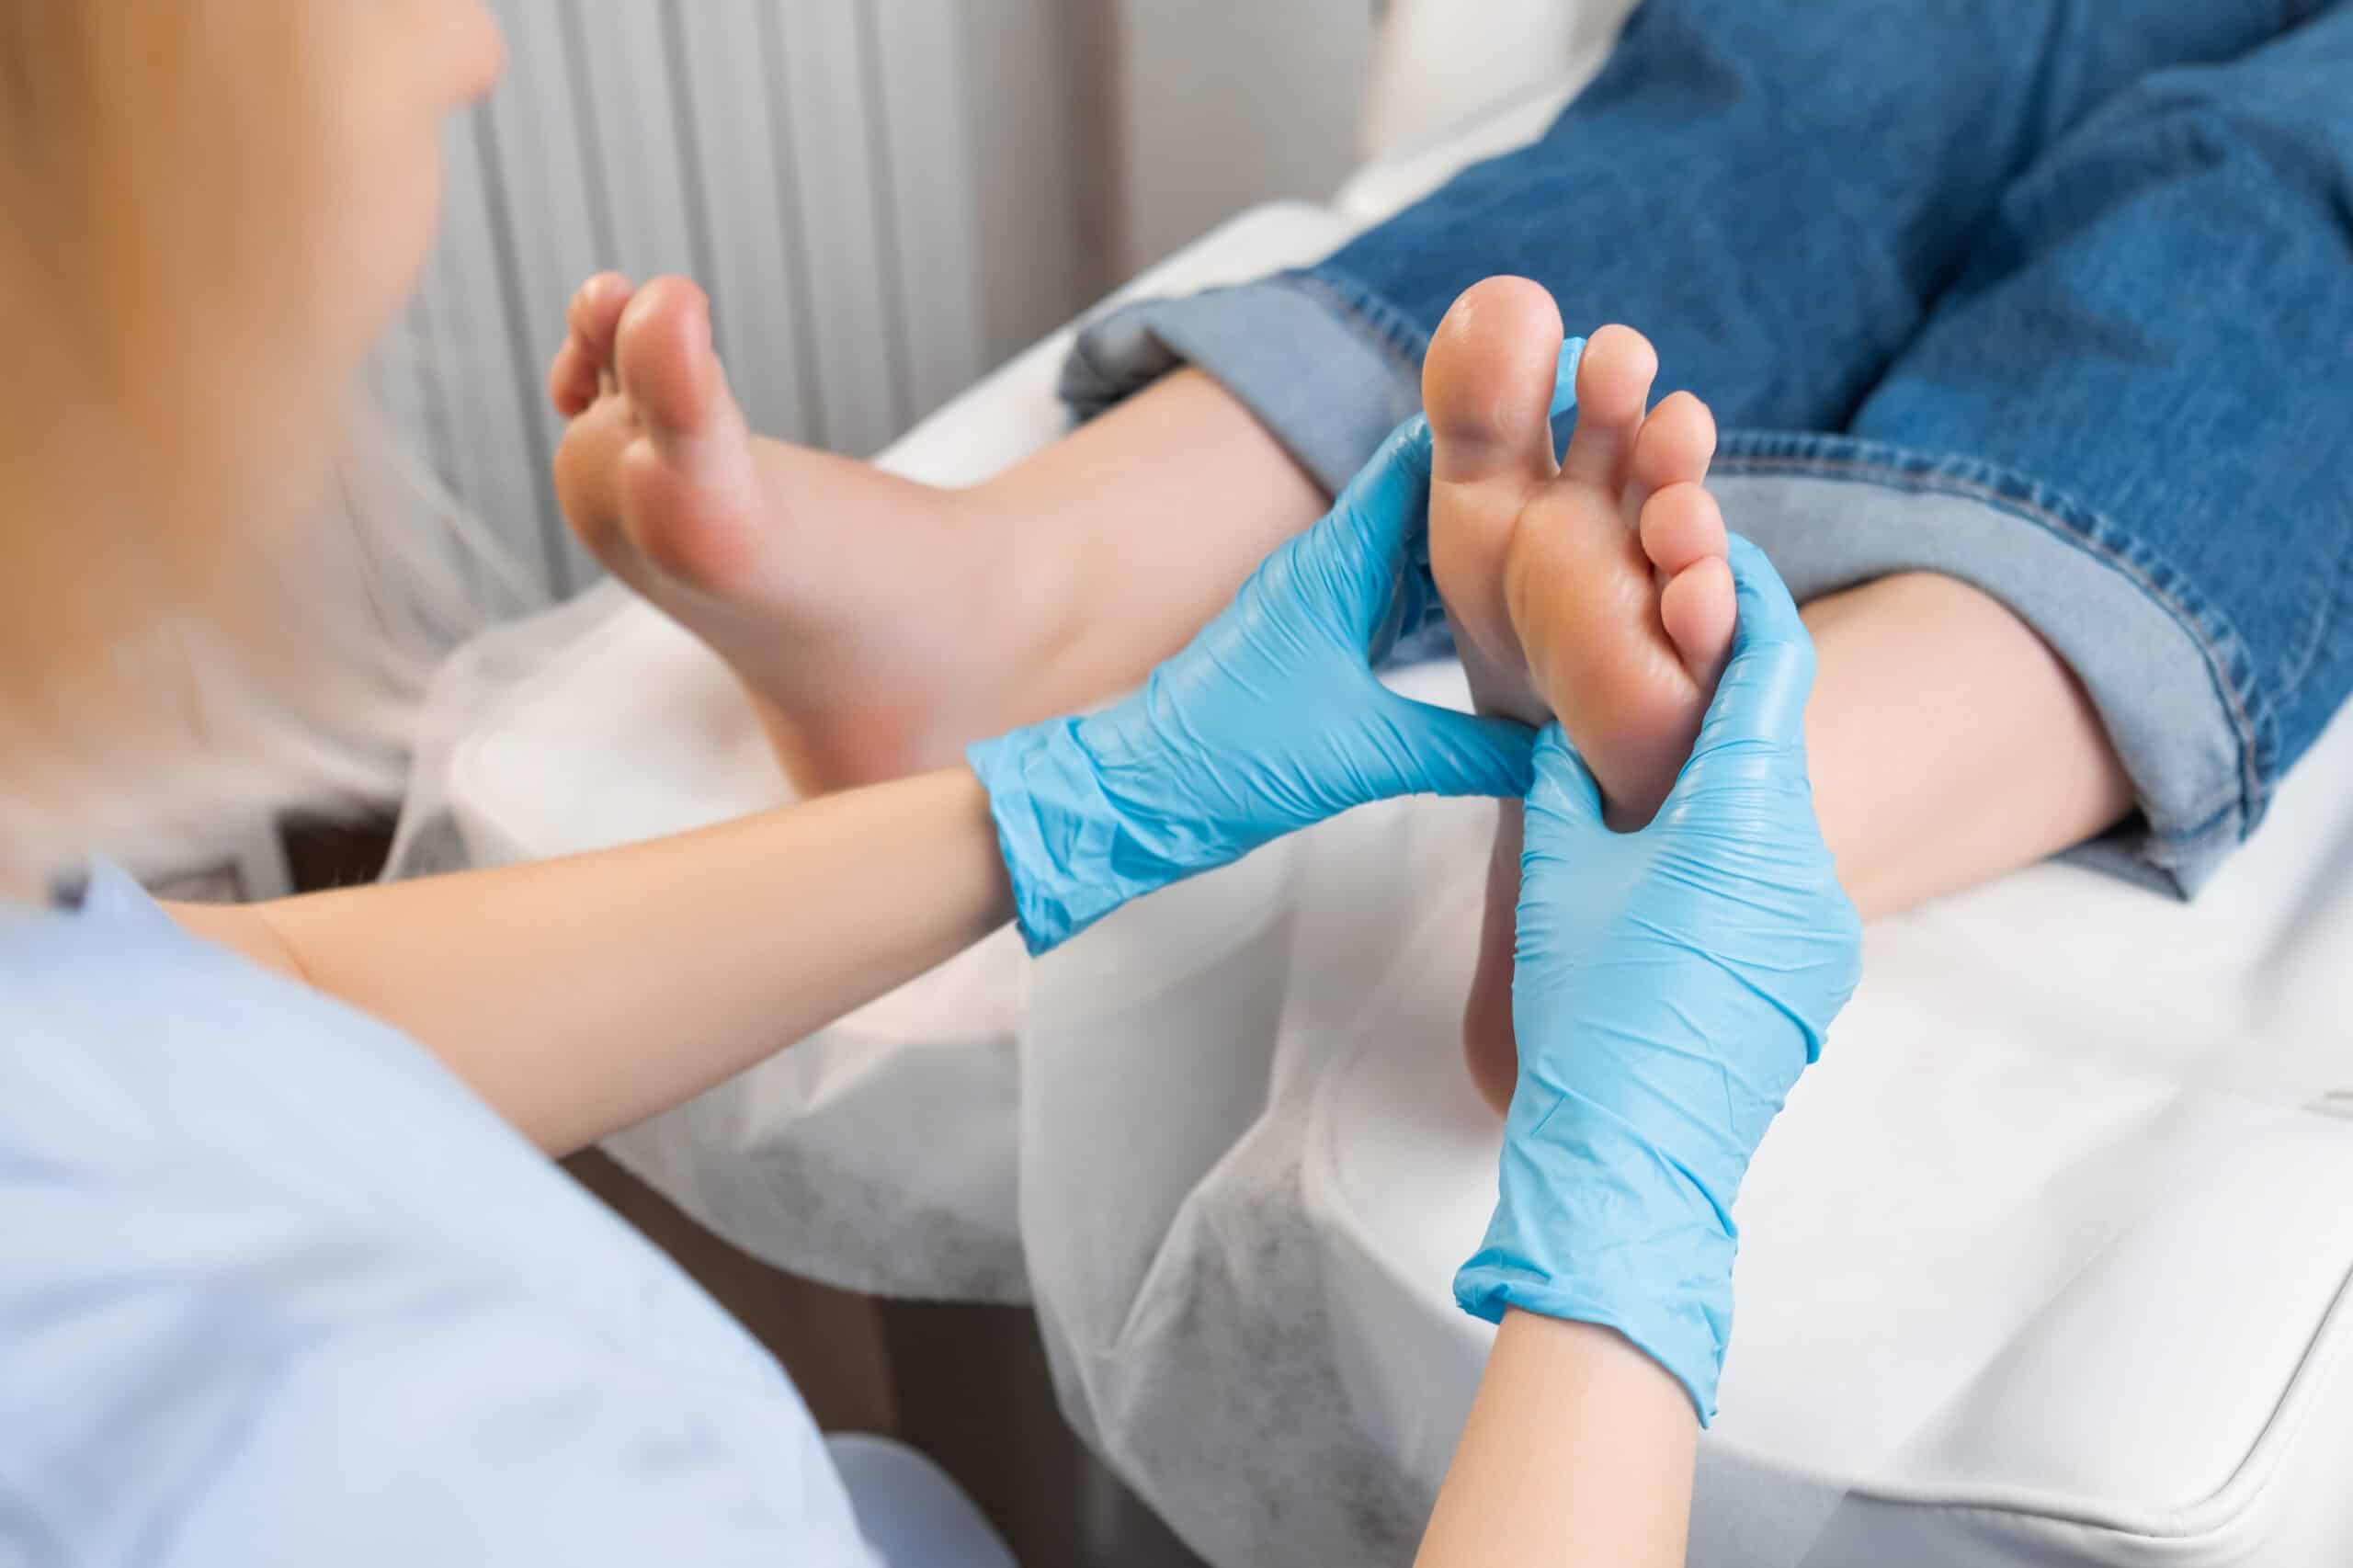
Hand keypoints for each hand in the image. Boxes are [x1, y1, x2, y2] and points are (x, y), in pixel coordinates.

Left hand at [968, 410, 1548, 954]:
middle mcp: (1330, 561)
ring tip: (1575, 535)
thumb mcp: (1366, 756)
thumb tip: (1569, 750)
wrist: (1137, 798)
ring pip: (1423, 544)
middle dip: (1514, 484)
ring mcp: (1324, 595)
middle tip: (1600, 474)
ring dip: (1489, 540)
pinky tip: (1511, 610)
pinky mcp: (1321, 634)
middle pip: (1436, 493)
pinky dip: (1456, 592)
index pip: (1424, 456)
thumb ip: (1473, 750)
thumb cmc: (1228, 763)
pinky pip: (1403, 590)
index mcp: (1335, 562)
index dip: (1497, 424)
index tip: (1571, 396)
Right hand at [1454, 536, 1861, 1421]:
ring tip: (1642, 784)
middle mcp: (1807, 863)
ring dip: (1720, 787)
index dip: (1748, 599)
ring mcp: (1821, 928)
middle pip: (1775, 743)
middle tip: (1653, 661)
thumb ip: (1570, 787)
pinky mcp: (1813, 978)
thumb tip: (1574, 737)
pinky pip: (1779, 886)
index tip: (1718, 553)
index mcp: (1743, 818)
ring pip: (1775, 819)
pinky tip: (1665, 881)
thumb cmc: (1584, 1012)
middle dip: (1719, 697)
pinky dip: (1730, 859)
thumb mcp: (1556, 877)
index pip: (1771, 668)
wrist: (1632, 1166)